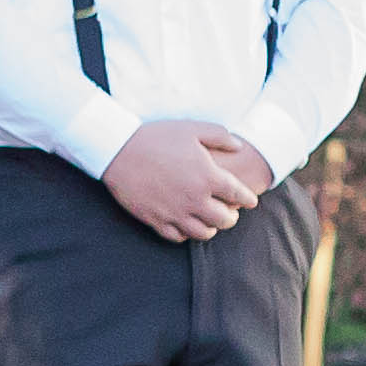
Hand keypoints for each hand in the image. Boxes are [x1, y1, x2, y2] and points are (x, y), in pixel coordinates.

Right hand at [103, 121, 271, 243]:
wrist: (116, 149)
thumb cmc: (155, 137)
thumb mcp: (192, 129)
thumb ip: (221, 136)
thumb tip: (239, 147)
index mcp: (208, 177)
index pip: (239, 196)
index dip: (248, 199)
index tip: (249, 200)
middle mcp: (194, 199)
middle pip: (225, 220)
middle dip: (231, 216)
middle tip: (229, 211)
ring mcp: (174, 212)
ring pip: (204, 233)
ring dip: (210, 227)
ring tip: (208, 219)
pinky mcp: (155, 220)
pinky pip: (178, 237)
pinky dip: (186, 233)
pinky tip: (185, 224)